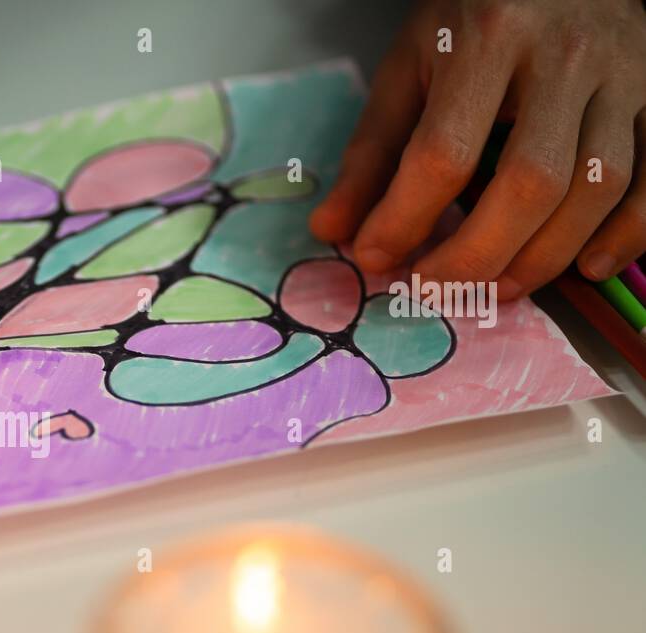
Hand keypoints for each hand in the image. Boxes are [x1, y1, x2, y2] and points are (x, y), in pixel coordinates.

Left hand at [309, 0, 645, 299]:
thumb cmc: (473, 19)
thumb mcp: (409, 68)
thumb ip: (372, 153)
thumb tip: (334, 233)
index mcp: (488, 37)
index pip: (444, 153)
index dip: (403, 220)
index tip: (373, 257)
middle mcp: (566, 54)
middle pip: (531, 182)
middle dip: (476, 255)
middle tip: (432, 287)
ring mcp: (625, 73)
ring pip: (598, 188)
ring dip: (543, 257)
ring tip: (494, 289)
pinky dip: (627, 234)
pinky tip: (585, 268)